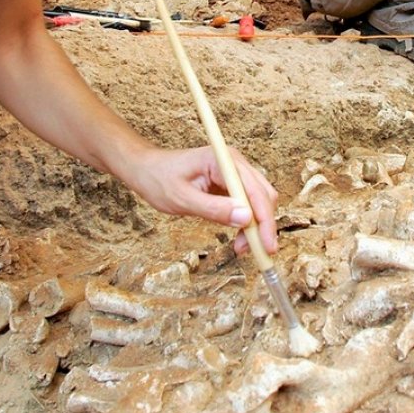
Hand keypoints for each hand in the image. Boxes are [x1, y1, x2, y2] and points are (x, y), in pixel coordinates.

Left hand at [126, 146, 278, 254]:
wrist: (147, 170)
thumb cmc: (159, 179)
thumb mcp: (182, 199)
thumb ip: (214, 209)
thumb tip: (246, 219)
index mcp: (223, 160)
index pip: (254, 191)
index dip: (264, 220)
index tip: (266, 245)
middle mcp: (234, 164)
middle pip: (263, 195)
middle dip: (263, 225)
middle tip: (255, 251)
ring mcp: (233, 173)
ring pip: (259, 202)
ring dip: (256, 226)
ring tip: (241, 247)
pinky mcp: (230, 184)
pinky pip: (248, 204)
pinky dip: (247, 223)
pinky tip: (239, 238)